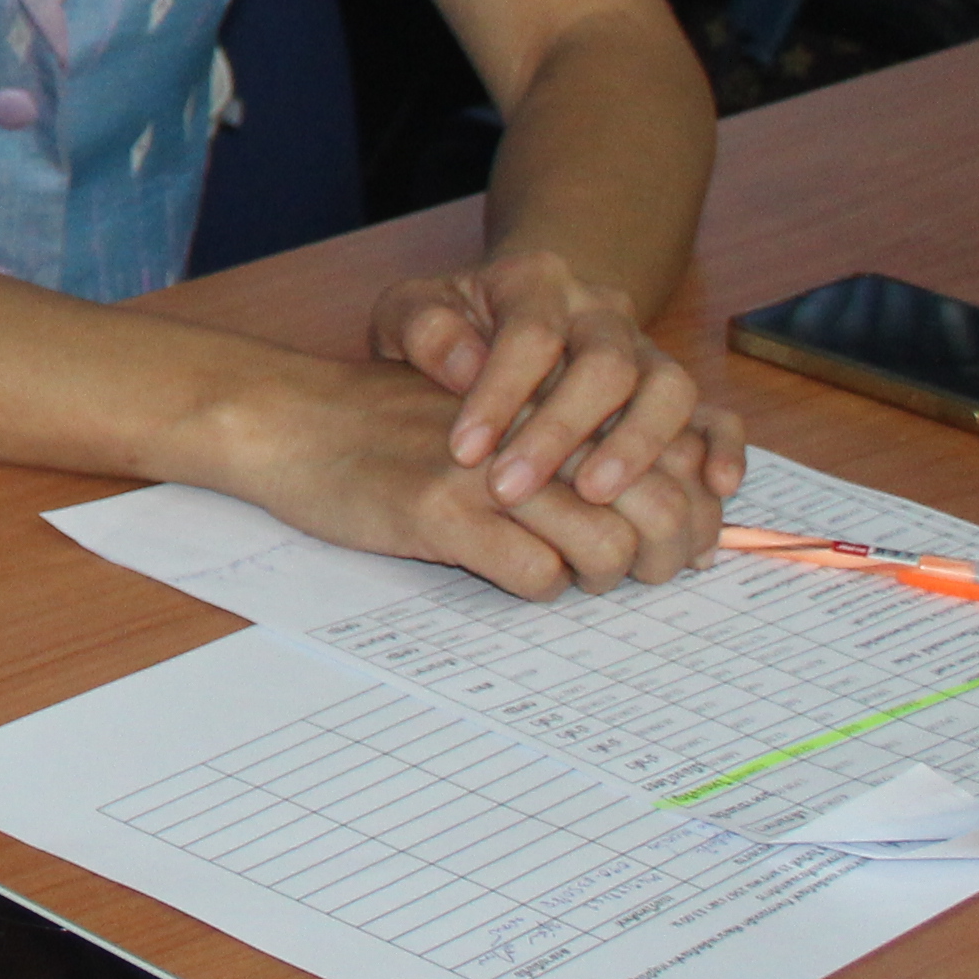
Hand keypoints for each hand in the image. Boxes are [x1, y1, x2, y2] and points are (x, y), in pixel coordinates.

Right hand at [215, 354, 727, 598]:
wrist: (283, 416)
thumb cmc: (379, 421)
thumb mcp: (477, 406)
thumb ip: (548, 429)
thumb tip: (633, 487)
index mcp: (547, 392)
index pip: (665, 448)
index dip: (694, 504)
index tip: (687, 538)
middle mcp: (530, 424)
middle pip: (659, 502)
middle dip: (670, 553)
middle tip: (651, 573)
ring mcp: (488, 470)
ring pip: (609, 544)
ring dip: (608, 576)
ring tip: (582, 576)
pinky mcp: (441, 511)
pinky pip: (534, 572)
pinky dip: (539, 586)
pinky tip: (511, 571)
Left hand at [374, 245, 740, 516]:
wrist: (505, 310)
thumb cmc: (450, 323)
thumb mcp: (412, 311)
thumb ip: (422, 328)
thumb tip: (464, 366)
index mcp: (535, 281)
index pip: (530, 333)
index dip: (499, 393)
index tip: (464, 451)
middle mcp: (601, 310)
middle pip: (607, 362)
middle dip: (560, 430)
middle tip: (512, 488)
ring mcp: (646, 350)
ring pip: (671, 386)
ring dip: (637, 444)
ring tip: (595, 495)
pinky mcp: (673, 392)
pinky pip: (719, 412)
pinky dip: (723, 448)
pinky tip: (713, 486)